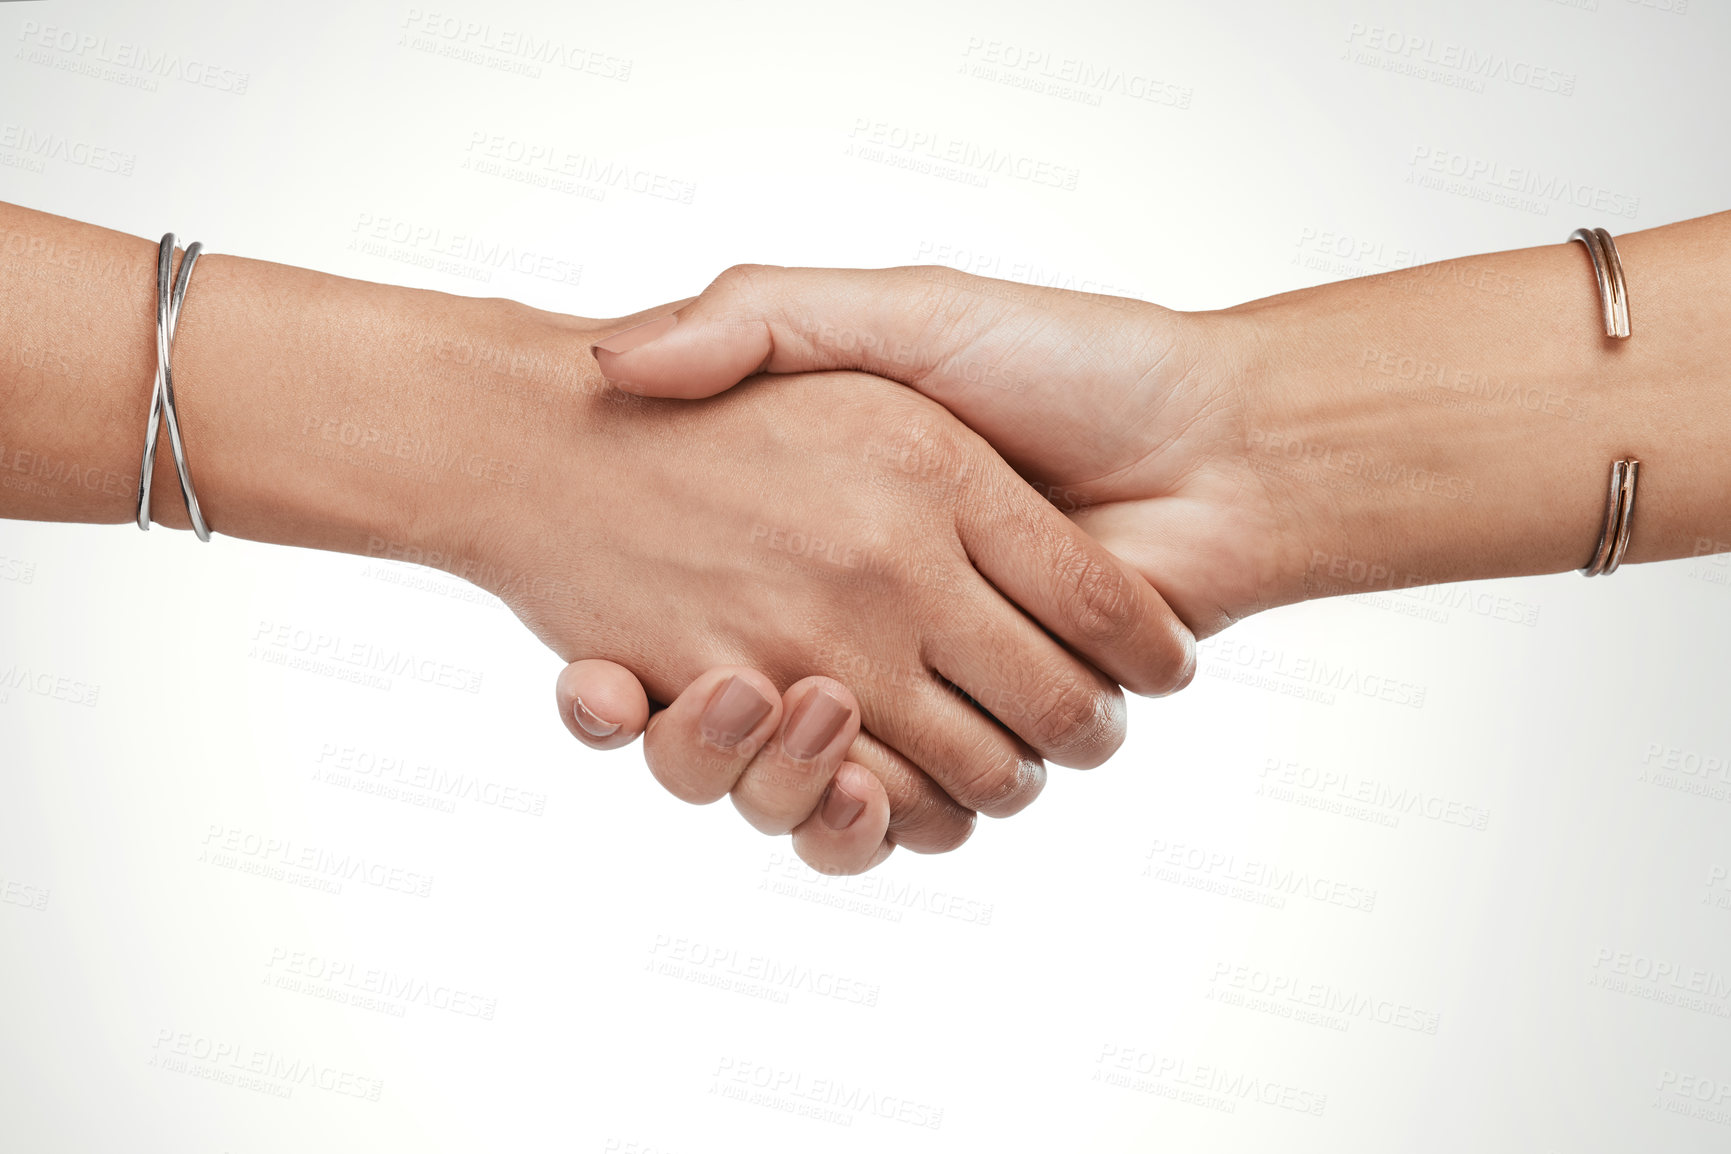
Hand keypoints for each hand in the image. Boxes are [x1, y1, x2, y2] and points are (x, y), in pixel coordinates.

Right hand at [556, 267, 1275, 872]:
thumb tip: (612, 367)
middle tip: (706, 693)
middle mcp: (877, 614)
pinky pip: (907, 814)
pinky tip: (853, 784)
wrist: (1227, 443)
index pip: (702, 611)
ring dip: (779, 784)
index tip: (607, 666)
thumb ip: (760, 320)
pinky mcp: (997, 738)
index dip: (641, 661)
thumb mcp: (896, 313)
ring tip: (764, 718)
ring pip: (816, 780)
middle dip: (707, 739)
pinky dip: (866, 823)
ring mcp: (933, 682)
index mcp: (839, 528)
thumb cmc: (1069, 362)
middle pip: (747, 724)